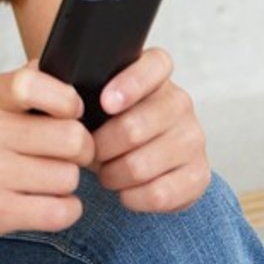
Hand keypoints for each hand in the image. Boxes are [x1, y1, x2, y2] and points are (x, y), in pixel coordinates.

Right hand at [0, 63, 93, 246]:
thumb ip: (23, 84)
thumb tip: (68, 68)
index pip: (36, 84)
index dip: (68, 100)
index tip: (72, 112)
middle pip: (71, 137)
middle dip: (82, 150)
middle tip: (72, 155)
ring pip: (68, 177)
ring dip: (68, 184)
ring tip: (49, 181)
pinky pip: (59, 212)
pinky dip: (66, 211)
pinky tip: (50, 204)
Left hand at [92, 48, 210, 212]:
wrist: (138, 152)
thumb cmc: (109, 118)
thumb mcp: (95, 93)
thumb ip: (82, 86)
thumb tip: (64, 100)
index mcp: (157, 71)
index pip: (154, 66)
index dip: (130, 85)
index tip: (104, 103)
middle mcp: (181, 101)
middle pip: (135, 127)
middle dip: (102, 147)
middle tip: (89, 153)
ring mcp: (193, 138)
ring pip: (142, 165)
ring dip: (113, 175)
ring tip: (106, 173)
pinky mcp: (199, 175)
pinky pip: (160, 194)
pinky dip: (134, 198)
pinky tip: (125, 191)